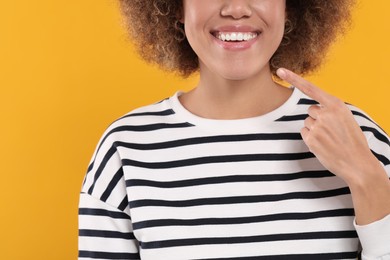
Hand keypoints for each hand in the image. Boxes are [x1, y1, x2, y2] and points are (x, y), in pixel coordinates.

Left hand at [276, 68, 378, 183]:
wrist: (358, 163)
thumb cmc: (352, 140)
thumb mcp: (346, 118)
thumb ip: (330, 110)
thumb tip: (314, 110)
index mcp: (336, 105)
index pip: (310, 88)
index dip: (294, 78)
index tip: (280, 70)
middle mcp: (325, 113)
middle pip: (310, 110)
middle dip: (318, 119)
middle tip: (333, 131)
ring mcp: (317, 126)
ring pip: (307, 122)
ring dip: (315, 129)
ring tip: (330, 139)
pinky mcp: (311, 138)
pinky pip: (304, 133)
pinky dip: (311, 138)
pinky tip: (324, 145)